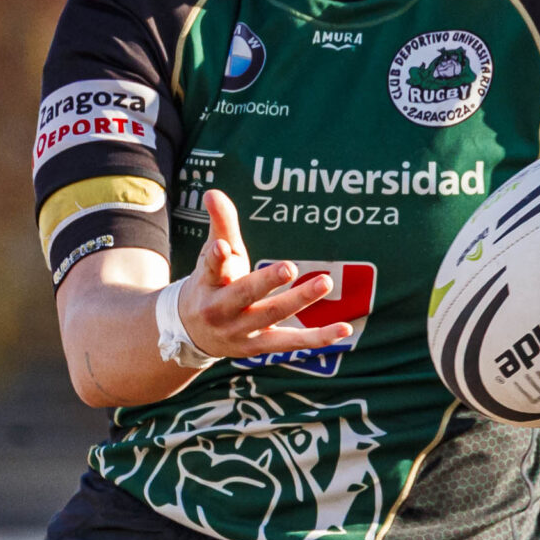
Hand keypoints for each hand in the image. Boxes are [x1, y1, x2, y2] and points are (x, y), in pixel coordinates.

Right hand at [179, 190, 338, 360]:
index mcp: (208, 283)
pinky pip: (292, 343)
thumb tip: (212, 192)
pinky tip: (344, 329)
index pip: (211, 268)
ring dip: (299, 300)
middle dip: (266, 281)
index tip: (221, 246)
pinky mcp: (260, 347)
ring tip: (324, 281)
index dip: (216, 257)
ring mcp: (241, 331)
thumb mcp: (211, 255)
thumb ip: (220, 224)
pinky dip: (318, 338)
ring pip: (272, 315)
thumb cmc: (211, 285)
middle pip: (244, 294)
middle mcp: (221, 310)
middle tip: (289, 267)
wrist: (195, 334)